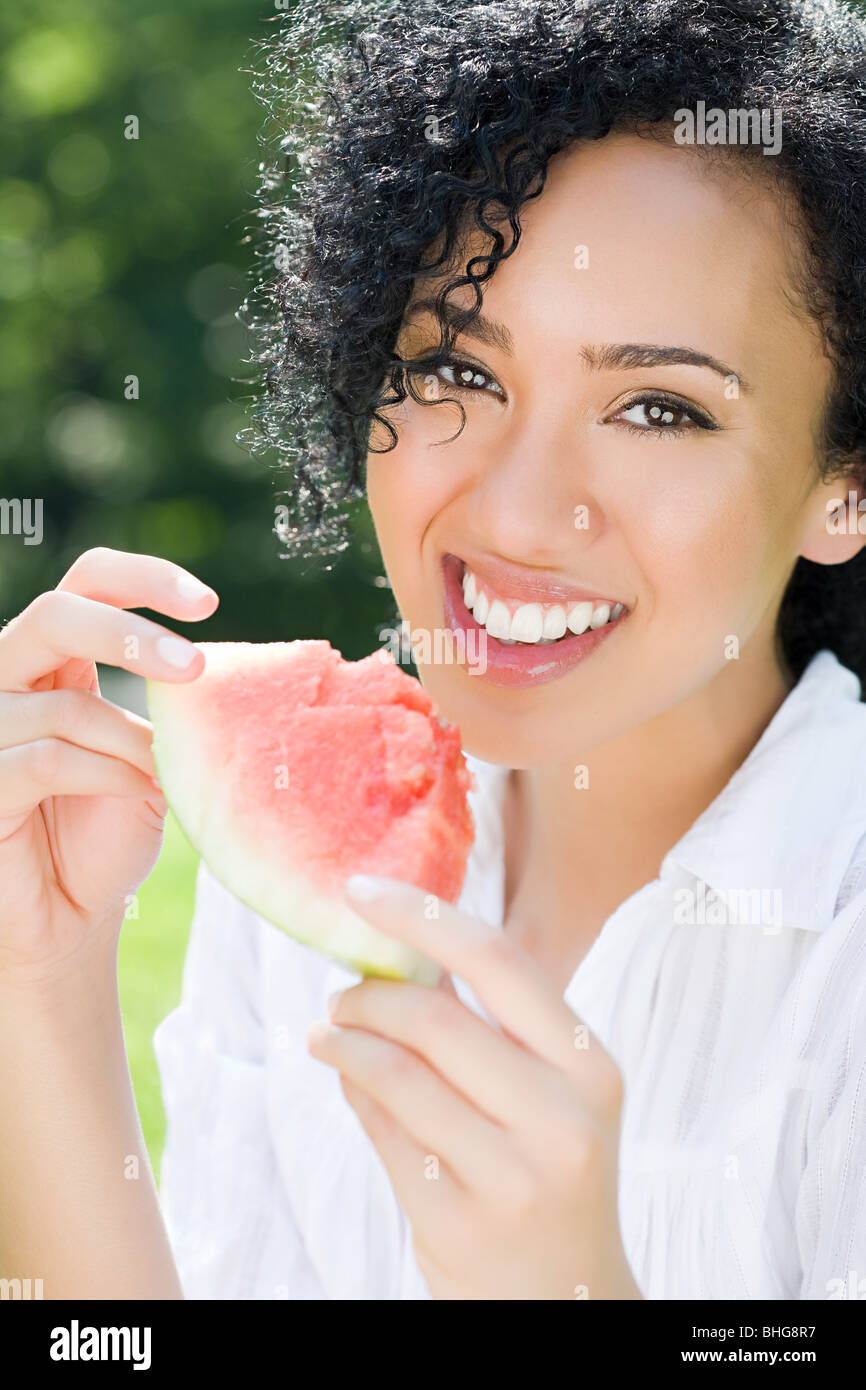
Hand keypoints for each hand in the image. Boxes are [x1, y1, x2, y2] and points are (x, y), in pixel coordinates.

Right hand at [0, 546, 216, 990]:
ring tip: (155, 778)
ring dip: (128, 743)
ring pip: (65, 705)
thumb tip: (205, 667)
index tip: (207, 602)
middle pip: (56, 613)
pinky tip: (134, 794)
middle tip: (196, 667)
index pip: (86, 584)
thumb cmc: (110, 834)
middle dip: (131, 634)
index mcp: (53, 659)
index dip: (142, 578)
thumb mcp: (150, 760)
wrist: (72, 917)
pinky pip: (48, 758)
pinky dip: (106, 775)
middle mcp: (9, 679)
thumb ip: (166, 711)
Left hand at [307, 875, 641, 1300]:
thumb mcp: (554, 1092)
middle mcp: (562, 1117)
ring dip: (343, 1044)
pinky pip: (381, 1133)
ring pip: (395, 1075)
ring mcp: (512, 1177)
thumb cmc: (551, 1170)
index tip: (360, 891)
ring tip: (326, 1036)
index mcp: (591, 1064)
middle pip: (434, 1018)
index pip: (498, 960)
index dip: (421, 915)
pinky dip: (352, 1094)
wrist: (570, 1298)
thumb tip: (401, 946)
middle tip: (339, 995)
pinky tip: (347, 1084)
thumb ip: (494, 1024)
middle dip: (367, 995)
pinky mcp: (457, 1224)